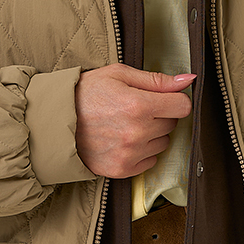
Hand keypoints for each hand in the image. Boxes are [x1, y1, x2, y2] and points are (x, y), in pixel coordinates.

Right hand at [74, 65, 194, 178]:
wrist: (56, 121)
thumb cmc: (85, 93)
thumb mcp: (119, 74)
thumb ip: (156, 80)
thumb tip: (187, 81)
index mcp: (138, 105)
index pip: (183, 106)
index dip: (174, 100)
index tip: (163, 98)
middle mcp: (137, 132)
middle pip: (173, 125)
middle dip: (160, 115)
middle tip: (136, 109)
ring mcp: (130, 154)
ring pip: (163, 144)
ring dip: (152, 135)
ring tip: (127, 124)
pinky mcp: (123, 169)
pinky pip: (150, 162)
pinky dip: (142, 152)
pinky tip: (123, 140)